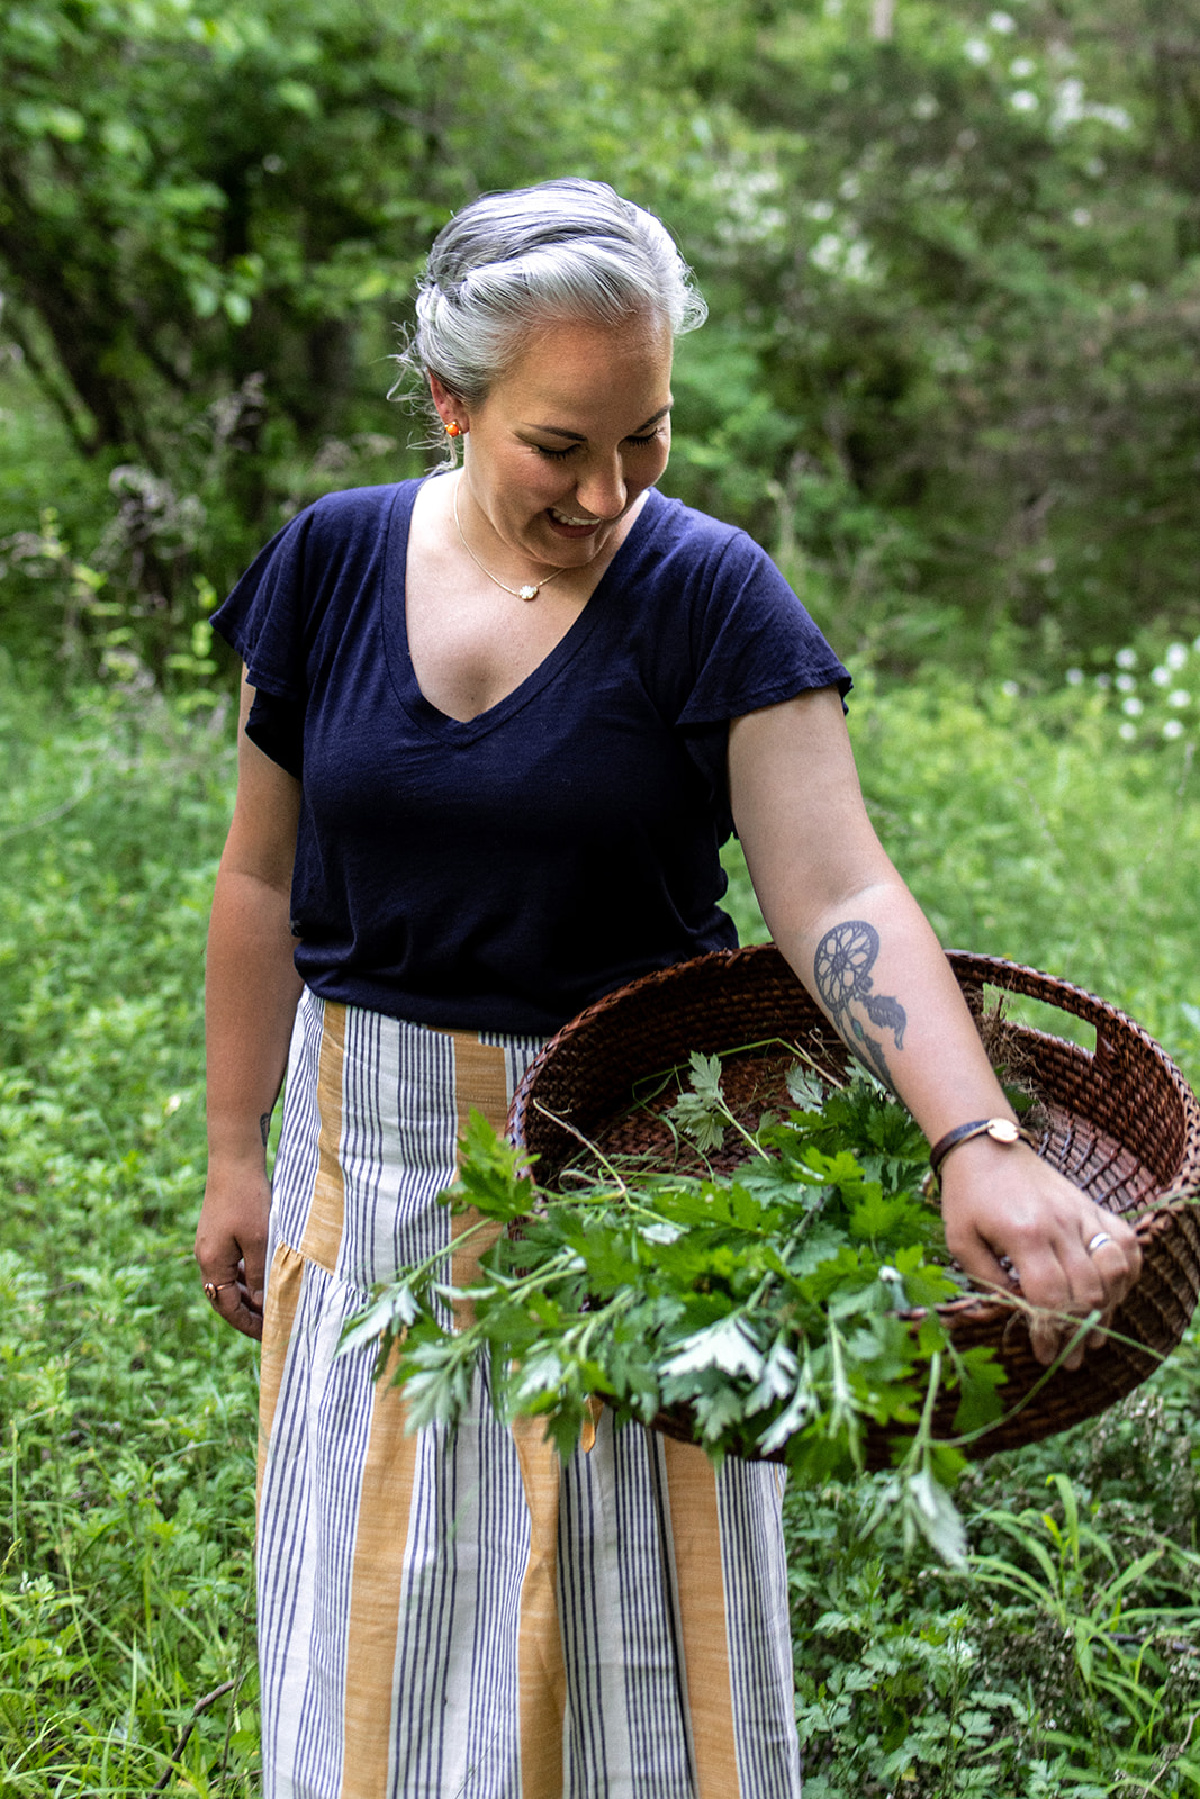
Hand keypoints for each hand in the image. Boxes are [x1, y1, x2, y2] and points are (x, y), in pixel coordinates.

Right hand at [195, 1159, 270, 1340]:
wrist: (234, 1161)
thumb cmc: (248, 1199)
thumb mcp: (260, 1240)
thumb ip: (260, 1274)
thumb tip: (261, 1305)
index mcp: (212, 1264)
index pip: (227, 1307)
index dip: (248, 1324)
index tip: (270, 1336)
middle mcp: (206, 1258)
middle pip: (225, 1298)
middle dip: (247, 1315)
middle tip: (273, 1327)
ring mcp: (210, 1246)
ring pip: (229, 1282)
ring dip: (248, 1296)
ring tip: (272, 1307)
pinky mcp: (218, 1234)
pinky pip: (231, 1266)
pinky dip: (246, 1277)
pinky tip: (264, 1279)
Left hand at [938, 1136, 1141, 1368]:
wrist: (986, 1147)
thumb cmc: (968, 1196)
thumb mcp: (960, 1240)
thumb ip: (986, 1280)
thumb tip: (1015, 1313)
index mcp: (1023, 1234)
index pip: (1049, 1297)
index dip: (1051, 1333)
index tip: (1045, 1355)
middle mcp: (1060, 1224)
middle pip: (1087, 1290)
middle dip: (1080, 1332)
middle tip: (1071, 1357)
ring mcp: (1081, 1213)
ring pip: (1114, 1268)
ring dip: (1109, 1307)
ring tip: (1094, 1332)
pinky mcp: (1092, 1206)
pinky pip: (1126, 1242)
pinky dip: (1127, 1270)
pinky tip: (1114, 1291)